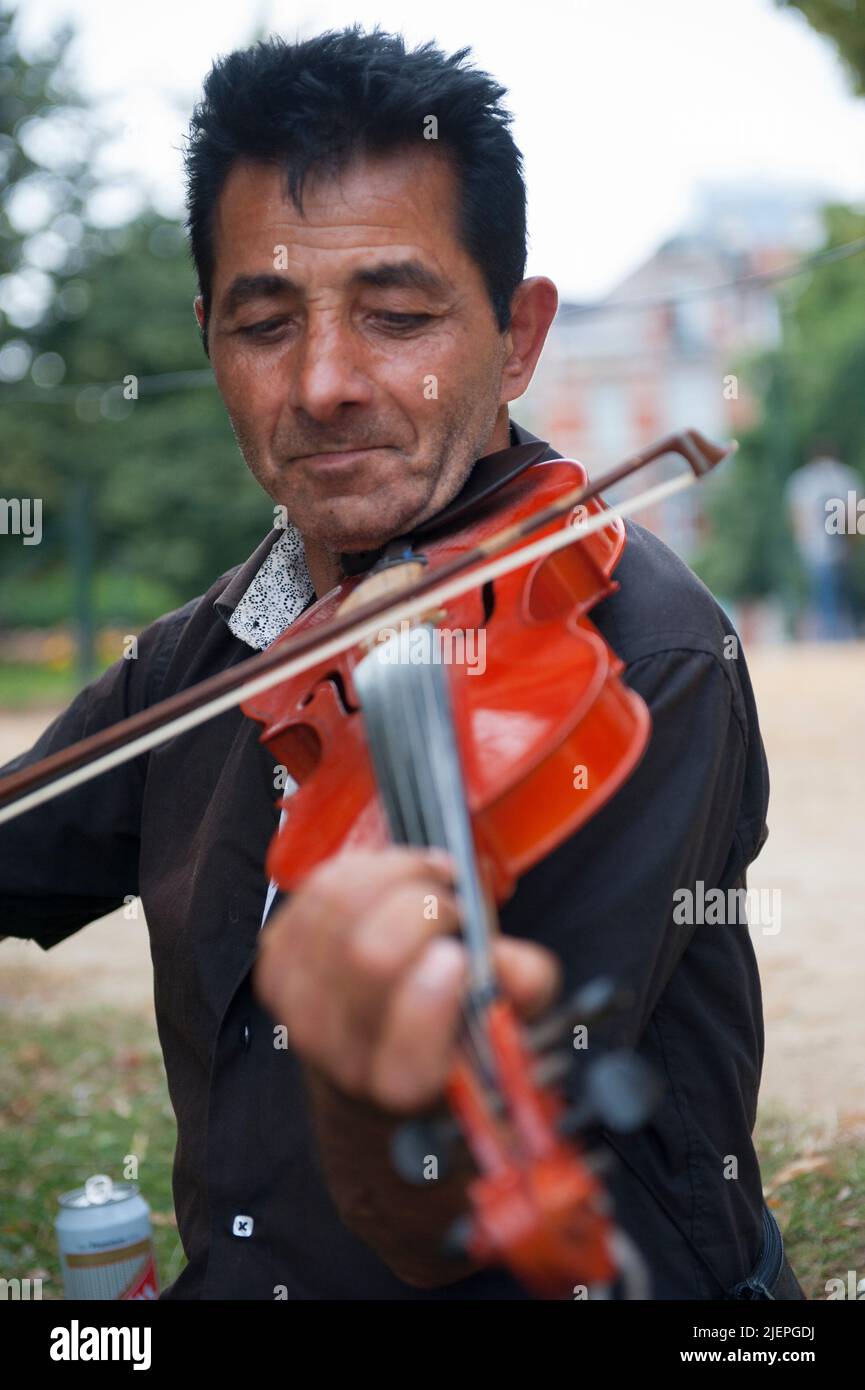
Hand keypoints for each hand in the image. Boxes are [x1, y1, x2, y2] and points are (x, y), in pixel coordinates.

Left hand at [253, 847, 560, 1111]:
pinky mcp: (275, 963)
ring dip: (395, 874)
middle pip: (370, 956)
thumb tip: (515, 968)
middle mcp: (344, 1058)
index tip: (458, 955)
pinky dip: (362, 869)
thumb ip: (523, 994)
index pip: (409, 1058)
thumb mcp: (507, 1021)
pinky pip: (316, 890)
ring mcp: (298, 1009)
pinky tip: (391, 879)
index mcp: (409, 1088)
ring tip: (429, 880)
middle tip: (454, 907)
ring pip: (339, 907)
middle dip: (425, 908)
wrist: (374, 1047)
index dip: (433, 998)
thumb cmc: (450, 1028)